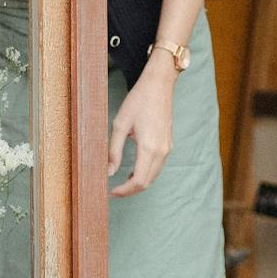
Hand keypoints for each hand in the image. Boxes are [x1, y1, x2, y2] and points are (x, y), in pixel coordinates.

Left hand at [108, 64, 175, 197]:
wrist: (159, 85)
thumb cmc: (138, 101)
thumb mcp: (119, 125)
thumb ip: (114, 151)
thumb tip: (109, 172)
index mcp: (149, 147)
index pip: (139, 181)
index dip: (125, 191)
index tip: (111, 192)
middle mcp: (161, 151)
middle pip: (147, 182)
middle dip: (131, 190)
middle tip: (114, 191)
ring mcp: (167, 148)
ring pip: (153, 176)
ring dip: (138, 182)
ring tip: (121, 182)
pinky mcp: (168, 144)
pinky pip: (157, 167)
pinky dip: (146, 174)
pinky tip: (133, 170)